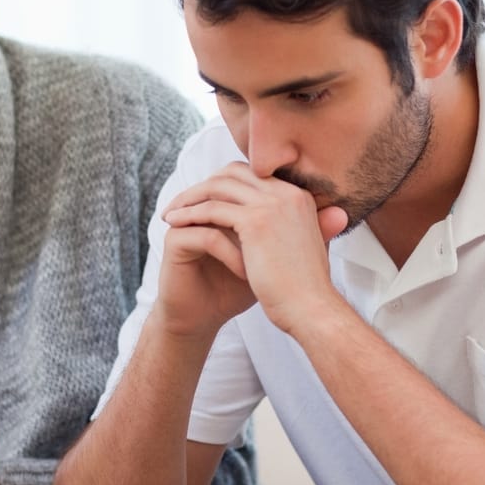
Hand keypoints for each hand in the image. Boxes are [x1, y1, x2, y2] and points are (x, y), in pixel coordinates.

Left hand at [159, 163, 348, 336]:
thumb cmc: (304, 288)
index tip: (203, 198)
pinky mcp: (256, 221)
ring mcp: (273, 205)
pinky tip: (174, 223)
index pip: (253, 175)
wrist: (313, 310)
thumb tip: (265, 226)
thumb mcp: (301, 246)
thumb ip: (286, 227)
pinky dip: (190, 213)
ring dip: (190, 198)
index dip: (224, 184)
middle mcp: (288, 193)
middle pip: (233, 174)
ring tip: (171, 213)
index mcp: (299, 196)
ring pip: (219, 187)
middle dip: (203, 185)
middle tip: (182, 202)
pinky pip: (212, 208)